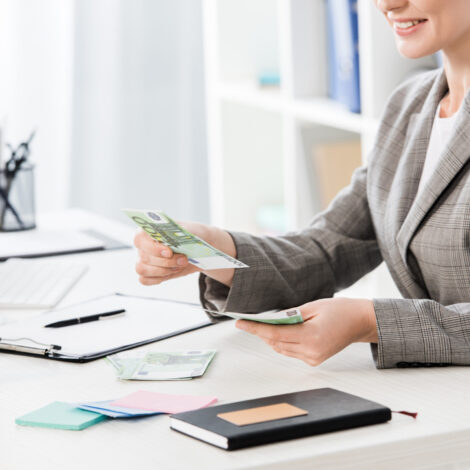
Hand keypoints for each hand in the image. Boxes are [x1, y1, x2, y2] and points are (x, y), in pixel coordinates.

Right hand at [134, 221, 236, 286]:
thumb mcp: (188, 232)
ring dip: (163, 270)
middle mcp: (142, 246)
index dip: (153, 248)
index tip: (169, 253)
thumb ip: (180, 233)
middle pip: (145, 257)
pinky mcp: (147, 273)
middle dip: (166, 262)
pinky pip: (144, 279)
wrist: (196, 249)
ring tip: (179, 266)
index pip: (140, 239)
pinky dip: (158, 278)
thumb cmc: (189, 237)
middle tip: (183, 260)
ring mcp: (142, 260)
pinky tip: (171, 273)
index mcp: (147, 231)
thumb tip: (176, 236)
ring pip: (142, 269)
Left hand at [235, 298, 377, 365]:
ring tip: (258, 326)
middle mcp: (311, 352)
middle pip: (276, 343)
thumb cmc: (340, 310)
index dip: (255, 329)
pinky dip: (281, 342)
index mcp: (312, 337)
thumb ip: (291, 315)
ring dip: (270, 338)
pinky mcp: (315, 360)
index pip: (275, 334)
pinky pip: (291, 351)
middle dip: (260, 332)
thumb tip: (271, 320)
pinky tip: (276, 332)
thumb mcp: (313, 306)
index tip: (240, 323)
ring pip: (282, 349)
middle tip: (245, 322)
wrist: (360, 322)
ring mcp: (313, 358)